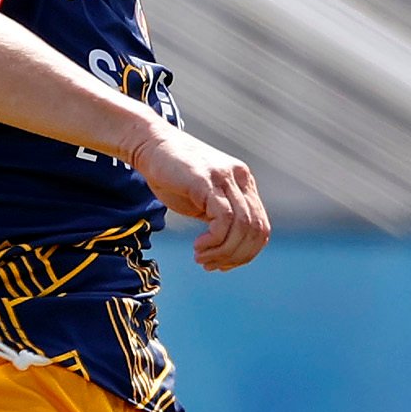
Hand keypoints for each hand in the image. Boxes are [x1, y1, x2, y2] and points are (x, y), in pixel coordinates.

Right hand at [128, 123, 269, 269]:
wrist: (150, 145)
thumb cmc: (172, 175)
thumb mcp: (203, 199)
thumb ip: (219, 216)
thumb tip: (229, 250)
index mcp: (244, 183)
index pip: (261, 227)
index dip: (246, 253)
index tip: (222, 264)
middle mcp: (240, 179)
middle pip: (255, 230)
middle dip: (235, 256)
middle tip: (211, 266)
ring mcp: (225, 178)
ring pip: (241, 226)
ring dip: (223, 251)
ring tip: (202, 258)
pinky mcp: (207, 182)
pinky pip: (223, 220)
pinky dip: (214, 241)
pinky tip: (198, 246)